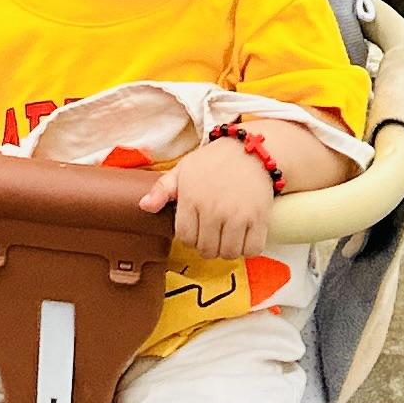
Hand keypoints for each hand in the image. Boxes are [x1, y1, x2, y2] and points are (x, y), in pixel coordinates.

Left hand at [139, 138, 276, 261]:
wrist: (250, 149)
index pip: (185, 238)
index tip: (197, 228)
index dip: (190, 237)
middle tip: (213, 232)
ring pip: (228, 253)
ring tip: (228, 235)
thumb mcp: (183, 170)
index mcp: (191, 198)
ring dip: (227, 249)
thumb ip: (162, 189)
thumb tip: (143, 206)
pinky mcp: (259, 218)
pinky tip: (244, 237)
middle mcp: (213, 209)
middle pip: (206, 250)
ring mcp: (237, 215)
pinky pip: (252, 249)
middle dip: (208, 245)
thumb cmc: (214, 161)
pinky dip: (248, 248)